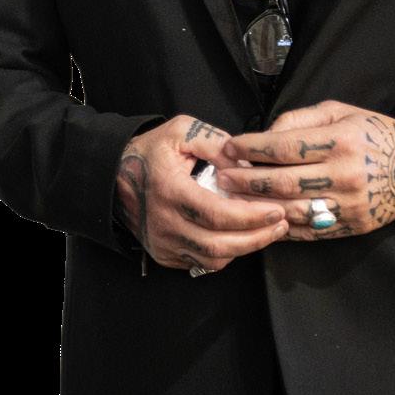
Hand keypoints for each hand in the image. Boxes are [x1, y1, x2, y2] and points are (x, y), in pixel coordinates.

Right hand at [115, 114, 289, 272]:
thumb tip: (247, 164)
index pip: (218, 215)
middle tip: (281, 223)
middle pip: (219, 245)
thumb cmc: (151, 151)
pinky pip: (201, 262)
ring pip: (212, 259)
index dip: (252, 216)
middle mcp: (165, 223)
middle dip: (257, 237)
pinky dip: (226, 254)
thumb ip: (217, 143)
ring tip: (269, 232)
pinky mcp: (164, 253)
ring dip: (245, 248)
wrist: (113, 175)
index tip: (276, 209)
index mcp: (170, 191)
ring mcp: (163, 242)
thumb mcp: (183, 132)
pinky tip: (243, 237)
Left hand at [216, 100, 394, 241]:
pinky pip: (308, 230)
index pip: (284, 147)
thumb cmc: (374, 133)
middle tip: (222, 177)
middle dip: (245, 180)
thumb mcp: (340, 111)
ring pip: (291, 209)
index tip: (230, 148)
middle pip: (282, 182)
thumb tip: (265, 135)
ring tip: (233, 200)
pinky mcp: (351, 227)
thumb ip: (300, 119)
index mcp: (341, 140)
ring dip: (256, 206)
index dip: (251, 149)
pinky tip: (262, 218)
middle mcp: (344, 174)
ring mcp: (348, 204)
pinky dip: (281, 226)